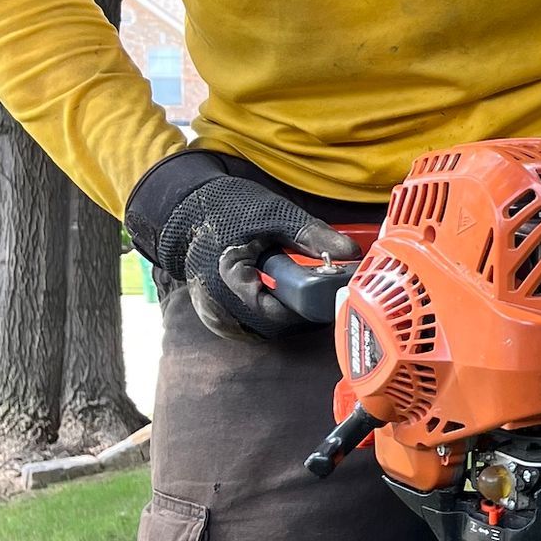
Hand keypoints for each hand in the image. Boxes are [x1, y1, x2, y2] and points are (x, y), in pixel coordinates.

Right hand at [125, 153, 354, 341]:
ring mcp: (216, 317)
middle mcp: (218, 306)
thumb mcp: (274, 215)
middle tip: (325, 292)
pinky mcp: (217, 319)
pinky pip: (253, 327)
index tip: (334, 294)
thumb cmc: (230, 210)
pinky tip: (284, 298)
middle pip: (275, 325)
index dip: (311, 306)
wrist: (189, 212)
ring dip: (289, 315)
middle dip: (304, 311)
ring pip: (265, 330)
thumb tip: (352, 253)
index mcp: (229, 279)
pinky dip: (272, 315)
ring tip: (305, 292)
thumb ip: (311, 235)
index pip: (280, 312)